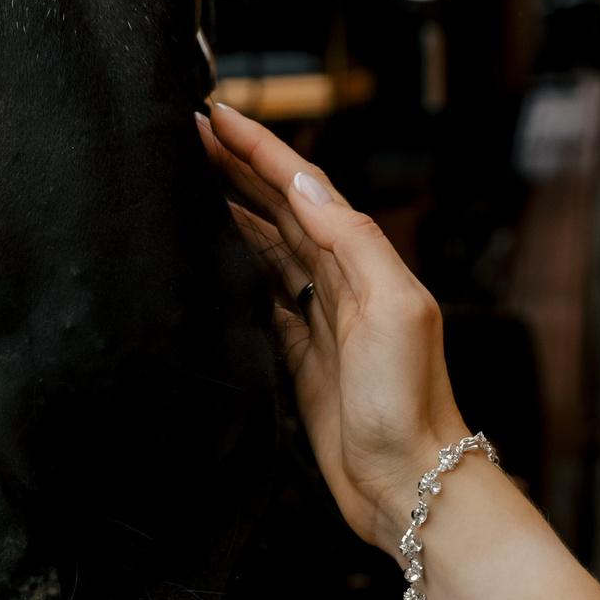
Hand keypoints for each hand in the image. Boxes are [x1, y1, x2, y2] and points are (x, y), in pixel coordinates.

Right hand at [199, 103, 468, 552]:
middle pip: (281, 208)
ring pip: (268, 248)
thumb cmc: (408, 405)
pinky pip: (262, 299)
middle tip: (190, 133)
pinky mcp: (299, 359)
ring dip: (233, 210)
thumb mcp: (394, 311)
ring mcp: (320, 320)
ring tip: (192, 180)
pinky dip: (237, 269)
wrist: (410, 483)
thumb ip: (354, 243)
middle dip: (239, 168)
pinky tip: (213, 256)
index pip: (302, 188)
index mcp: (365, 262)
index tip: (215, 115)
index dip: (259, 150)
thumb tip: (305, 184)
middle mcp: (342, 283)